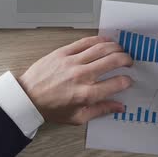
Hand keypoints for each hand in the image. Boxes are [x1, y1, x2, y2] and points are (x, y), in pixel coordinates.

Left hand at [18, 36, 132, 124]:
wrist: (28, 97)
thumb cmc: (51, 108)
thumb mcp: (77, 117)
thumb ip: (101, 110)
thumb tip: (119, 107)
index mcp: (86, 94)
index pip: (116, 83)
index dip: (127, 80)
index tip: (128, 80)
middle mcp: (81, 76)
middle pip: (113, 61)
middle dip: (126, 60)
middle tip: (129, 61)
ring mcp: (72, 62)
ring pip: (102, 48)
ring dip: (116, 47)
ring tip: (120, 50)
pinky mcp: (63, 52)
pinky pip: (85, 42)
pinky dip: (98, 39)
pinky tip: (105, 41)